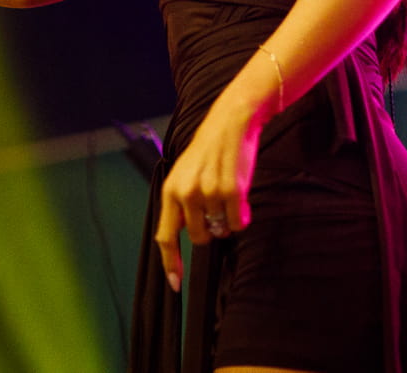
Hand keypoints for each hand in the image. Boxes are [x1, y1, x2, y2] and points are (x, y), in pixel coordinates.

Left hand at [152, 98, 263, 293]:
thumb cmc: (209, 150)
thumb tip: (186, 234)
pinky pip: (238, 223)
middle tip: (215, 204)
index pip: (165, 236)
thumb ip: (181, 203)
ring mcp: (209, 193)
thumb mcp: (185, 174)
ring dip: (227, 219)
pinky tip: (240, 194)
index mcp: (171, 190)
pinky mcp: (231, 191)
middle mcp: (186, 193)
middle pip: (198, 238)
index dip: (170, 263)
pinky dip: (242, 216)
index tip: (176, 284)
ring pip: (221, 230)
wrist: (231, 122)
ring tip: (227, 191)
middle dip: (209, 229)